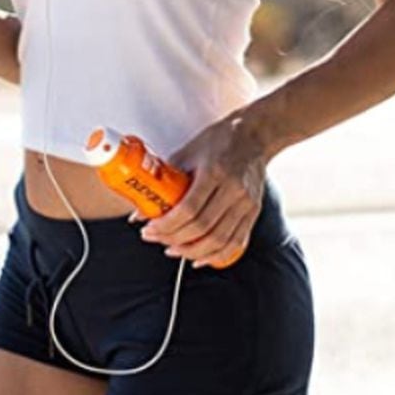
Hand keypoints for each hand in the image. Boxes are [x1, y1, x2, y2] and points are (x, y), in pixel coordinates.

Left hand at [135, 110, 271, 267]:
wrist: (254, 136)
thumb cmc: (217, 141)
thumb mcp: (186, 153)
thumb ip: (164, 180)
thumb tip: (140, 209)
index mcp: (214, 172)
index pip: (189, 209)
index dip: (167, 225)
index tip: (149, 229)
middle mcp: (233, 190)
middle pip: (202, 228)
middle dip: (174, 239)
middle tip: (156, 240)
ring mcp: (246, 203)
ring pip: (220, 240)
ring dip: (193, 251)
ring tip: (173, 250)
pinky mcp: (254, 212)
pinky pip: (236, 243)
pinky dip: (217, 256)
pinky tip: (200, 258)